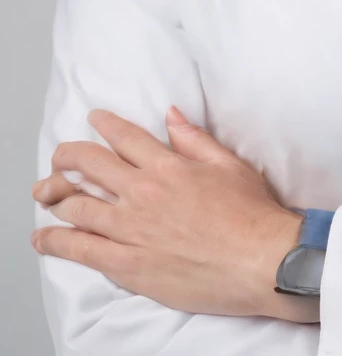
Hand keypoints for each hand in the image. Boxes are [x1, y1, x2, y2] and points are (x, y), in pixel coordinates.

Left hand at [30, 106, 315, 321]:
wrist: (259, 260)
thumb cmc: (251, 214)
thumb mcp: (229, 164)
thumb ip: (194, 139)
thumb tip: (171, 115)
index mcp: (168, 166)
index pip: (124, 137)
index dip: (104, 124)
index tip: (93, 120)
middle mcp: (143, 193)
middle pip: (90, 166)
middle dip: (68, 156)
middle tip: (60, 157)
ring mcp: (131, 230)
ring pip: (77, 206)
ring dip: (56, 196)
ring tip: (46, 193)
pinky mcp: (127, 264)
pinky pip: (80, 249)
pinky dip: (56, 240)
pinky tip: (44, 236)